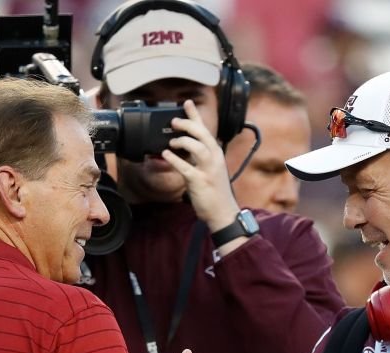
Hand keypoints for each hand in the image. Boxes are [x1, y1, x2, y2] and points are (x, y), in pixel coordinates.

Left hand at [160, 99, 238, 231]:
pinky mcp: (200, 182)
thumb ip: (199, 159)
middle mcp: (214, 159)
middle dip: (188, 124)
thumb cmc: (215, 193)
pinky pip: (186, 167)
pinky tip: (166, 154)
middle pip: (203, 134)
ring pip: (198, 147)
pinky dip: (175, 160)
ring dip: (183, 141)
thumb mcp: (210, 170)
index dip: (196, 115)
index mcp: (216, 154)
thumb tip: (184, 150)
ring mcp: (208, 170)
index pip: (206, 130)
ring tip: (172, 142)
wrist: (223, 213)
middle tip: (174, 121)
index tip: (186, 102)